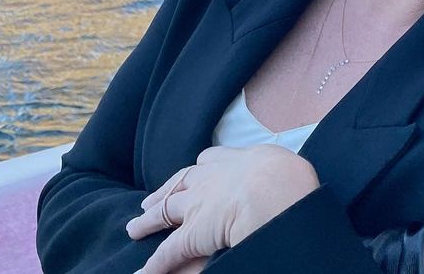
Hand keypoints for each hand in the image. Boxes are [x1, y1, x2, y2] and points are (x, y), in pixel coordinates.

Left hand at [126, 145, 320, 272]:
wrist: (273, 189)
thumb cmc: (287, 176)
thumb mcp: (283, 165)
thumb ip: (275, 171)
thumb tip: (283, 175)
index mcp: (237, 161)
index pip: (212, 160)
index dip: (201, 167)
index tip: (196, 169)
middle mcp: (213, 178)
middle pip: (182, 181)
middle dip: (167, 190)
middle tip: (152, 199)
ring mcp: (199, 205)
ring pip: (167, 210)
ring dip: (150, 219)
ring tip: (136, 226)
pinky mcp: (192, 234)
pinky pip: (168, 250)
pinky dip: (153, 264)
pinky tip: (142, 273)